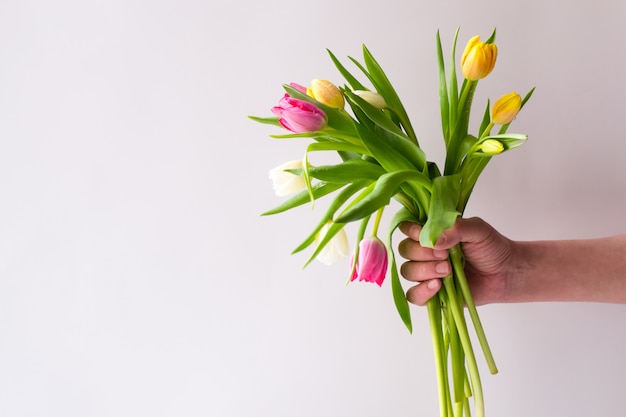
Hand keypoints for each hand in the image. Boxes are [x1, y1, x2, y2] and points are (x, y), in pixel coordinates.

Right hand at [398, 217, 514, 305]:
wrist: (505, 272)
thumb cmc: (491, 248)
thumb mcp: (477, 229)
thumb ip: (455, 228)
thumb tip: (434, 241)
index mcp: (431, 233)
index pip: (407, 229)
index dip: (411, 231)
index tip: (425, 236)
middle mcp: (424, 252)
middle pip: (405, 250)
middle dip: (423, 253)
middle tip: (445, 256)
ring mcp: (426, 273)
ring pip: (407, 271)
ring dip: (425, 271)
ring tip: (448, 271)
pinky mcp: (431, 294)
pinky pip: (412, 295)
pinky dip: (422, 291)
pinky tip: (437, 286)